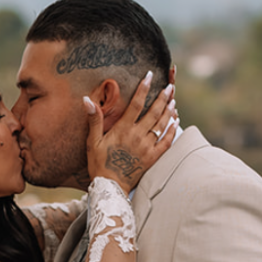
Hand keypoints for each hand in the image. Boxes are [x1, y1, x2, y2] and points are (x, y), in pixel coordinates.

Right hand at [86, 73, 176, 190]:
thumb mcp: (92, 141)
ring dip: (168, 112)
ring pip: (161, 125)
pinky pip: (166, 142)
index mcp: (123, 129)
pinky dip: (172, 131)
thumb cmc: (99, 163)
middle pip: (154, 112)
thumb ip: (94, 119)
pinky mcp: (153, 158)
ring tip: (173, 100)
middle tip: (169, 87)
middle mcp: (138, 136)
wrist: (110, 186)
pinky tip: (175, 122)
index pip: (137, 104)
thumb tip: (87, 99)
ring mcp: (147, 147)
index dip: (144, 88)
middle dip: (162, 98)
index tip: (149, 75)